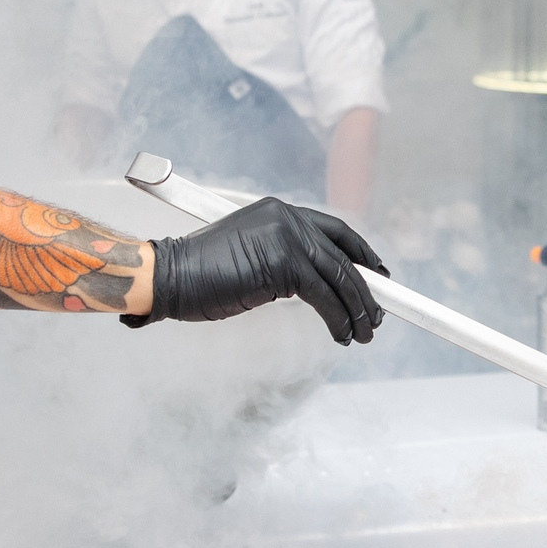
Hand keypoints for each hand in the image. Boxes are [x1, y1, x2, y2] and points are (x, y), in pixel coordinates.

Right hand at [125, 196, 387, 344]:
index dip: (361, 254)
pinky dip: (337, 319)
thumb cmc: (200, 275)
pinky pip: (324, 296)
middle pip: (343, 255)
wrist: (169, 278)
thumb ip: (281, 260)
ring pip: (339, 277)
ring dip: (356, 310)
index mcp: (279, 211)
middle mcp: (287, 217)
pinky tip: (341, 336)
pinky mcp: (283, 264)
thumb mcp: (249, 257)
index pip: (333, 231)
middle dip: (365, 290)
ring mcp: (286, 238)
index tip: (377, 276)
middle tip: (375, 316)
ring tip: (363, 334)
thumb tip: (316, 286)